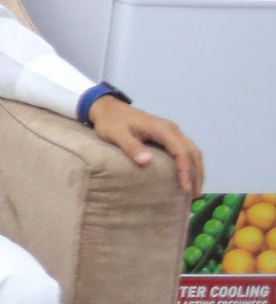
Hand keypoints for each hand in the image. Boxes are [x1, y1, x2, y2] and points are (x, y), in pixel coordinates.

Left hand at [88, 97, 204, 197]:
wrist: (108, 108)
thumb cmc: (110, 122)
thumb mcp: (116, 134)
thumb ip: (131, 147)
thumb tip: (147, 161)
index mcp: (162, 129)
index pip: (181, 151)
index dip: (185, 170)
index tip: (185, 188)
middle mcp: (172, 129)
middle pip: (193, 152)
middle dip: (196, 174)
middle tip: (194, 195)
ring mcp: (171, 132)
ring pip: (192, 151)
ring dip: (196, 170)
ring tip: (194, 190)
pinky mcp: (167, 136)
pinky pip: (185, 150)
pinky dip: (190, 164)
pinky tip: (187, 177)